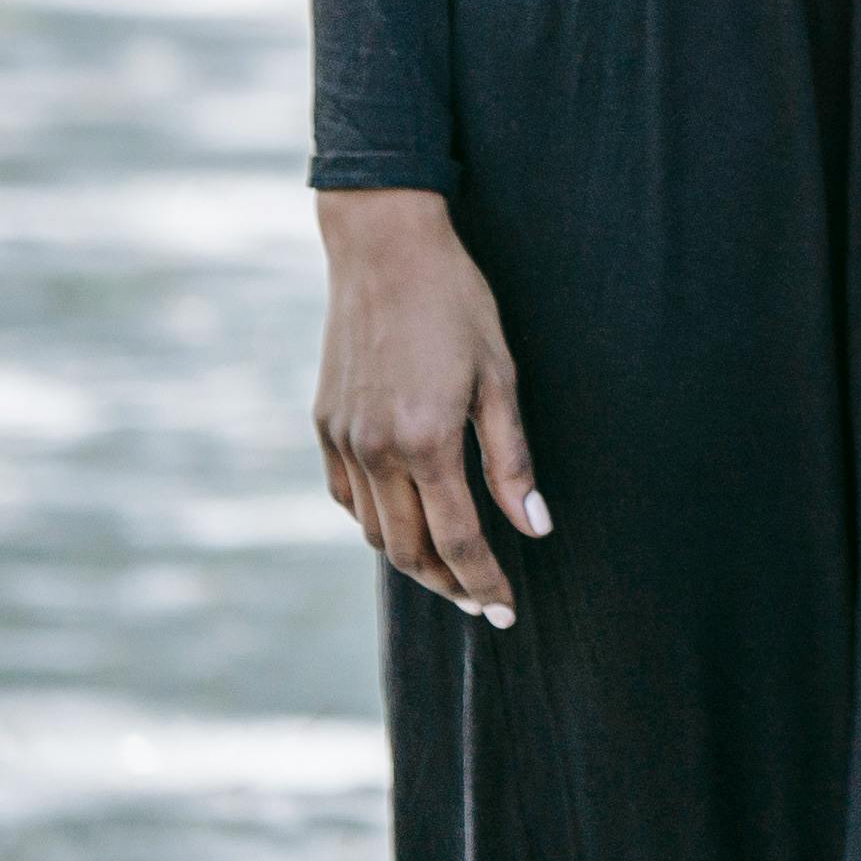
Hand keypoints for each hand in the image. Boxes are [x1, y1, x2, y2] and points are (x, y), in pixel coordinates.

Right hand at [315, 189, 542, 622]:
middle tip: (483, 604)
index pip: (458, 540)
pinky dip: (375, 523)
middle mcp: (375, 451)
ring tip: (451, 570)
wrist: (383, 250)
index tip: (507, 611)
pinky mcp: (324, 426)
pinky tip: (404, 521)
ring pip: (373, 532)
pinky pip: (346, 498)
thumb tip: (536, 526)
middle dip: (449, 586)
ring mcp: (342, 440)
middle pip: (409, 551)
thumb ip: (512, 458)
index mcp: (426, 441)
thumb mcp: (501, 374)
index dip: (484, 582)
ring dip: (412, 561)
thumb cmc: (456, 303)